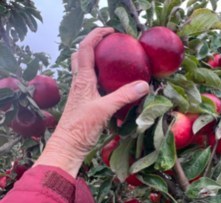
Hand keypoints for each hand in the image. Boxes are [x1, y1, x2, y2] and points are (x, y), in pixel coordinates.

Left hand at [35, 27, 149, 177]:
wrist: (68, 146)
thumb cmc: (81, 127)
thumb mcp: (104, 110)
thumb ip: (123, 96)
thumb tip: (144, 85)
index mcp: (82, 79)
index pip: (85, 49)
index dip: (96, 36)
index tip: (110, 31)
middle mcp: (79, 83)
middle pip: (81, 56)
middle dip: (93, 46)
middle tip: (109, 45)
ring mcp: (81, 93)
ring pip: (86, 70)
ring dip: (96, 62)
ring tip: (113, 62)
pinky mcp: (85, 103)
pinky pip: (93, 84)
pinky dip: (101, 79)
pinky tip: (113, 87)